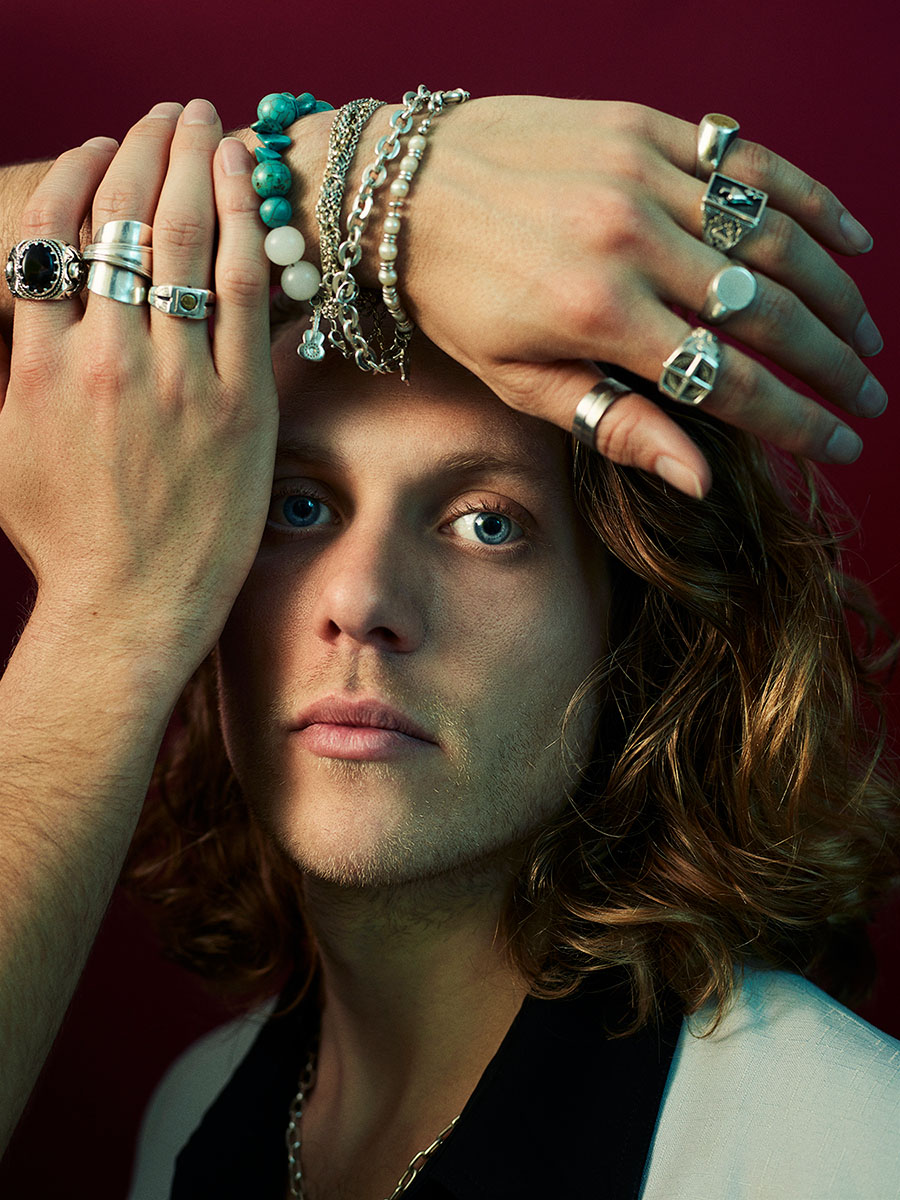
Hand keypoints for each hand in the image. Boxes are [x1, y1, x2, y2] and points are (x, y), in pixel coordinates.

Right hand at [0, 100, 275, 671]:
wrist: (130, 607)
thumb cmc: (68, 538)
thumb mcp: (7, 447)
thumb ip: (14, 368)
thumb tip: (28, 307)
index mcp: (39, 365)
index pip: (53, 236)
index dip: (75, 174)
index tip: (96, 146)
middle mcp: (103, 359)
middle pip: (120, 220)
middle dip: (142, 147)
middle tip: (163, 112)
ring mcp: (175, 379)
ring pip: (183, 240)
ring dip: (194, 164)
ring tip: (205, 121)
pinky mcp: (239, 403)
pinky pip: (245, 293)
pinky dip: (246, 227)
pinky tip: (248, 184)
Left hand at [397, 97, 884, 496]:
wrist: (392, 188)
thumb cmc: (449, 297)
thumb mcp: (517, 380)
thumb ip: (614, 424)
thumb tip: (699, 479)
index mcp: (599, 315)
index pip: (729, 381)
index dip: (797, 420)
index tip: (840, 446)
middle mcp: (632, 239)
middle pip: (770, 311)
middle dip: (833, 364)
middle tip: (868, 399)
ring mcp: (642, 172)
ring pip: (776, 236)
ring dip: (836, 291)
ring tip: (866, 336)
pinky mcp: (641, 126)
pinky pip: (749, 162)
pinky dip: (808, 199)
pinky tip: (849, 239)